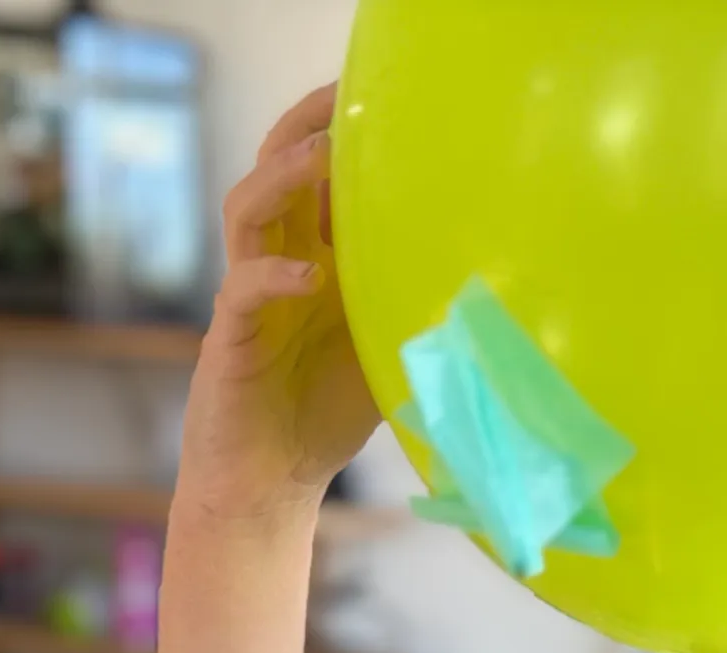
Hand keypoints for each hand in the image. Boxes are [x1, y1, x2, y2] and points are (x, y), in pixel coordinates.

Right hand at [177, 84, 380, 529]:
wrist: (271, 480)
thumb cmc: (327, 413)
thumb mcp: (389, 348)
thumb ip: (417, 305)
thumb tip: (496, 285)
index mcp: (315, 258)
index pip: (322, 178)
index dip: (346, 138)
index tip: (392, 106)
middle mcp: (277, 263)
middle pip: (277, 170)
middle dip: (306, 128)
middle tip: (342, 98)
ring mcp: (249, 296)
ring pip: (248, 210)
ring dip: (283, 180)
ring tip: (322, 161)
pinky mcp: (230, 338)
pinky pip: (242, 289)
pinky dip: (273, 275)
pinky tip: (310, 275)